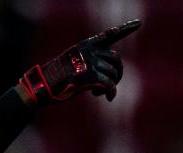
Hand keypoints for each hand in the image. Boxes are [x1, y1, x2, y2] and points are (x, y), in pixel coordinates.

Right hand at [17, 20, 140, 106]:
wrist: (44, 85)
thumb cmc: (56, 78)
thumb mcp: (73, 63)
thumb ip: (91, 61)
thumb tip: (111, 72)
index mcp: (85, 45)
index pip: (109, 35)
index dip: (126, 28)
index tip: (139, 23)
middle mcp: (90, 51)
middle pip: (116, 59)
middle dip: (118, 72)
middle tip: (112, 84)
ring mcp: (91, 63)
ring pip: (113, 74)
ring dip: (110, 85)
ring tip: (98, 92)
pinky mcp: (91, 77)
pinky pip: (110, 85)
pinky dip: (111, 93)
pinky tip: (109, 99)